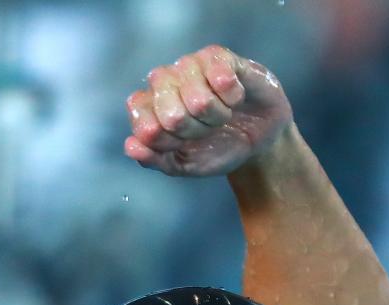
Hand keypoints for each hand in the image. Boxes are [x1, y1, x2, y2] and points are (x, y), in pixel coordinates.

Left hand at [124, 45, 292, 176]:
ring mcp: (189, 65)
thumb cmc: (217, 147)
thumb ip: (154, 159)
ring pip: (200, 100)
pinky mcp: (217, 56)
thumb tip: (131, 146)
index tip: (183, 145)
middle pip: (173, 116)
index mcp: (149, 106)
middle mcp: (164, 81)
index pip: (146, 127)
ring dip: (219, 116)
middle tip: (207, 129)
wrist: (257, 141)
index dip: (169, 143)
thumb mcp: (184, 164)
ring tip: (224, 114)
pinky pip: (222, 79)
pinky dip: (234, 97)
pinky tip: (235, 97)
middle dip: (197, 132)